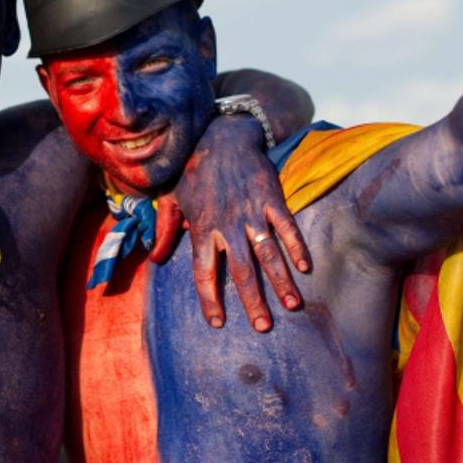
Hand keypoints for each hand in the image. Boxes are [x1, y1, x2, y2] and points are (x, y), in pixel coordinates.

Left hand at [150, 115, 310, 331]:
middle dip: (252, 301)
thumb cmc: (194, 170)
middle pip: (241, 270)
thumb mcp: (172, 197)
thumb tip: (156, 260)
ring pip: (268, 253)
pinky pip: (287, 226)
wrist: (222, 136)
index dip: (209, 298)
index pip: (204, 271)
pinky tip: (306, 267)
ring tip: (293, 306)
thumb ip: (166, 229)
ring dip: (281, 281)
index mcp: (202, 227)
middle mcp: (227, 224)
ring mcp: (252, 211)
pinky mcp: (272, 198)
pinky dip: (297, 246)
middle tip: (262, 327)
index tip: (217, 323)